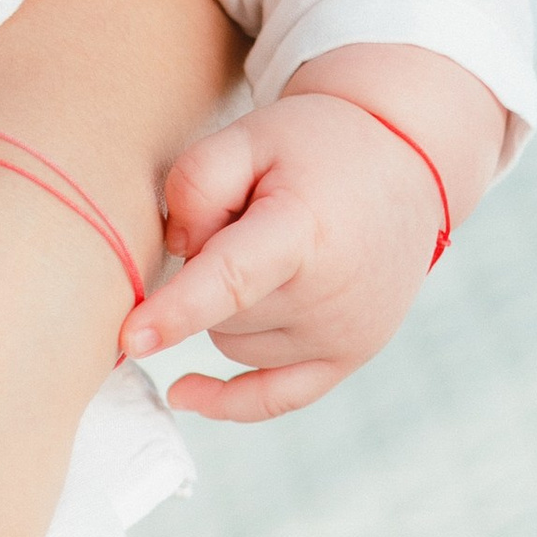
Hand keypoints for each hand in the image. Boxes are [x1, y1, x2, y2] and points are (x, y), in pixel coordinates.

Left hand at [125, 53, 503, 422]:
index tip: (130, 339)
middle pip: (220, 313)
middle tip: (247, 219)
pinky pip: (275, 398)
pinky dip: (228, 400)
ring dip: (228, 310)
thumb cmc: (317, 146)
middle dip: (210, 271)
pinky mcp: (350, 356)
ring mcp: (345, 335)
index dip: (176, 310)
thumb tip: (178, 254)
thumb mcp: (250, 135)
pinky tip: (183, 393)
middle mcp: (331, 295)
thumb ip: (198, 182)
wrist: (406, 162)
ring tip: (272, 250)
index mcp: (306, 231)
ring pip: (234, 346)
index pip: (232, 279)